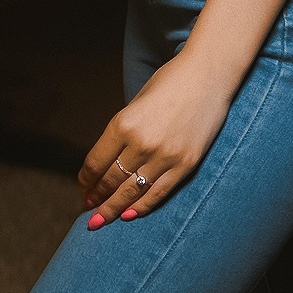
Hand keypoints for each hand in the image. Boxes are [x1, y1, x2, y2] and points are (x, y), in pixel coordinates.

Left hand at [78, 51, 233, 225]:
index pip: (95, 163)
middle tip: (89, 207)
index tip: (83, 186)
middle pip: (111, 180)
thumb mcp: (137, 101)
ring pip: (131, 192)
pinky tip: (128, 215)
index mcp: (123, 123)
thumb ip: (124, 130)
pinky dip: (141, 206)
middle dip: (96, 196)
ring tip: (101, 219)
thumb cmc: (171, 82)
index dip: (86, 179)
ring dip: (113, 208)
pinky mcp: (185, 164)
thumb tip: (109, 159)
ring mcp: (164, 156)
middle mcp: (141, 143)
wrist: (209, 74)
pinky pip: (158, 193)